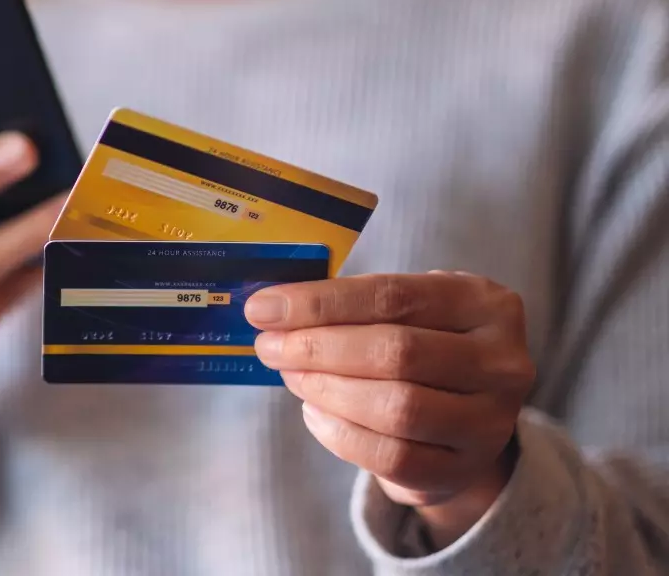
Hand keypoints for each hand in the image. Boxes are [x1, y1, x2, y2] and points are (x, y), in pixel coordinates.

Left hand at [245, 272, 534, 547]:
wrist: (466, 416)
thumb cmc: (424, 344)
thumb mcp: (408, 311)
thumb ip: (352, 305)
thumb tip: (272, 310)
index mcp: (485, 303)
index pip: (392, 296)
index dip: (321, 303)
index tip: (264, 308)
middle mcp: (501, 361)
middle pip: (396, 352)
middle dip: (318, 348)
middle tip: (271, 347)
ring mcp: (490, 421)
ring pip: (397, 408)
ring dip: (328, 390)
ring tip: (292, 376)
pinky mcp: (465, 469)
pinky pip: (394, 457)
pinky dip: (341, 435)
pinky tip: (314, 413)